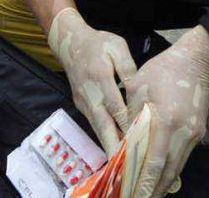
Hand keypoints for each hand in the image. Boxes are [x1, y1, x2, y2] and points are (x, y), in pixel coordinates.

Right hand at [48, 8, 136, 153]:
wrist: (69, 42)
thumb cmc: (98, 43)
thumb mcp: (116, 46)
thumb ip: (128, 67)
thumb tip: (139, 88)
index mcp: (100, 77)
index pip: (116, 107)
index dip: (127, 125)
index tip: (139, 142)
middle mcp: (90, 94)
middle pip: (103, 125)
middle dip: (114, 146)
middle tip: (126, 166)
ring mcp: (84, 101)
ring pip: (97, 128)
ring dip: (109, 145)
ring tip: (123, 164)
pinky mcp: (81, 105)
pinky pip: (95, 123)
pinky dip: (105, 136)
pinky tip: (116, 147)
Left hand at [124, 26, 208, 197]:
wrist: (195, 61)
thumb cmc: (163, 71)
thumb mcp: (138, 88)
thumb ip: (131, 116)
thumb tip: (124, 142)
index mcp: (165, 120)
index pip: (153, 160)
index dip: (144, 181)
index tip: (133, 193)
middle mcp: (182, 132)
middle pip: (168, 170)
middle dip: (154, 189)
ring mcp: (193, 134)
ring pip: (177, 166)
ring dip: (163, 183)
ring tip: (149, 194)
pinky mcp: (198, 133)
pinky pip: (183, 156)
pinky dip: (172, 169)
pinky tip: (162, 176)